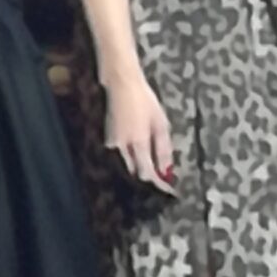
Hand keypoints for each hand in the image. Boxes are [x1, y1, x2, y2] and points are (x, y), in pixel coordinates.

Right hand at [104, 70, 174, 190]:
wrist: (121, 85)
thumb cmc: (144, 101)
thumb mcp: (160, 123)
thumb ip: (163, 148)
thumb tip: (167, 170)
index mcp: (138, 142)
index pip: (147, 173)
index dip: (158, 184)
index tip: (168, 191)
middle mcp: (122, 147)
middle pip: (136, 173)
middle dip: (150, 178)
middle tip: (164, 181)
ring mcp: (113, 144)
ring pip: (128, 166)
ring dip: (141, 170)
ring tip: (155, 171)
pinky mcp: (108, 140)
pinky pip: (121, 157)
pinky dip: (132, 160)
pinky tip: (140, 157)